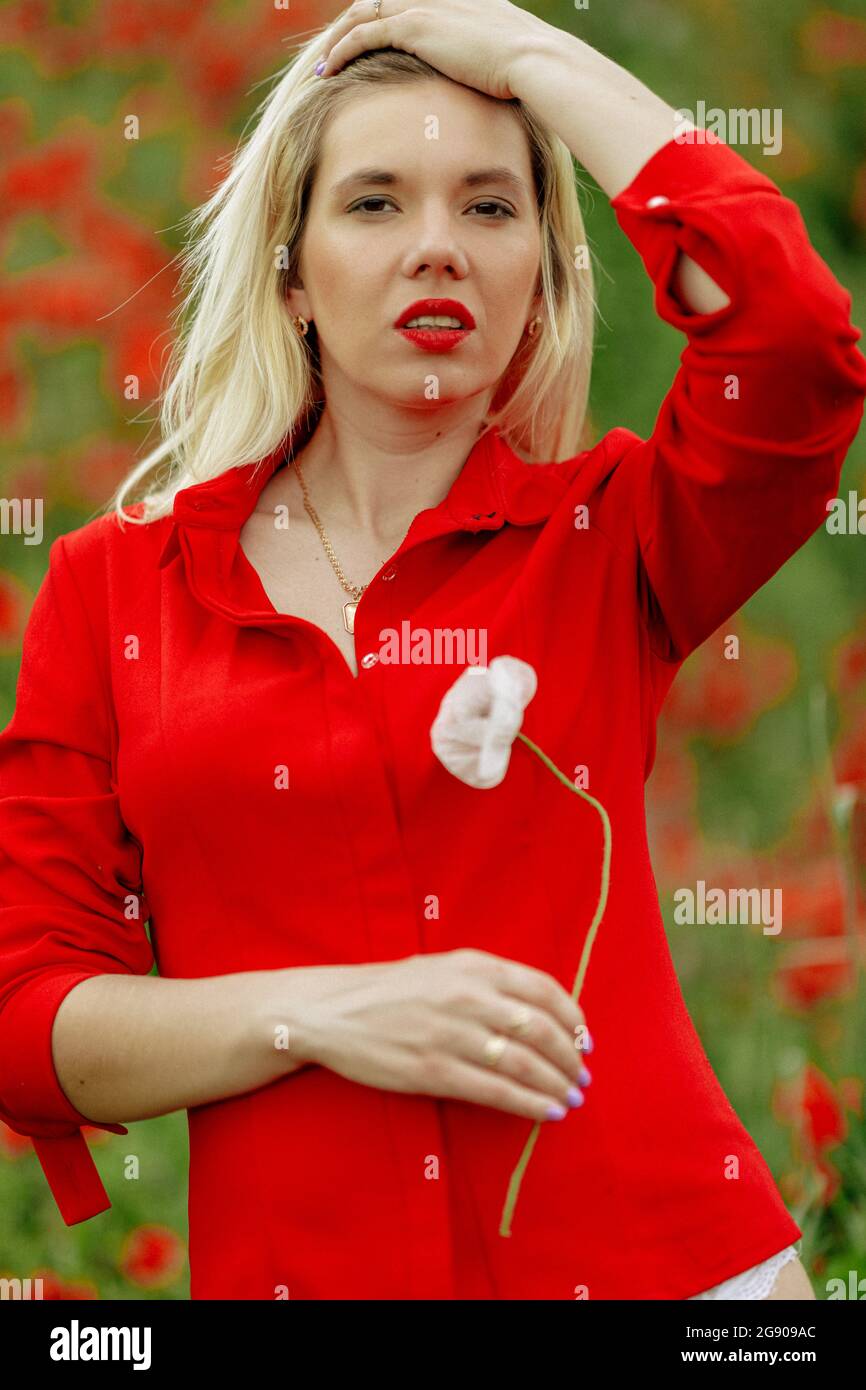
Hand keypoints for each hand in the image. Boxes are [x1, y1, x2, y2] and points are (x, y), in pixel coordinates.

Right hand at [290, 948, 592, 1121]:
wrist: (333, 1011)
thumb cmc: (392, 990)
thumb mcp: (443, 968)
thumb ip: (489, 983)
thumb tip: (542, 1012)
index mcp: (475, 966)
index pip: (543, 989)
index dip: (573, 1019)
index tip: (585, 1041)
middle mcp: (469, 996)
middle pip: (541, 1030)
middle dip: (570, 1059)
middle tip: (582, 1078)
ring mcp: (452, 1034)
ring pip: (524, 1064)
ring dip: (556, 1085)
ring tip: (570, 1099)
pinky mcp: (434, 1071)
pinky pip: (495, 1091)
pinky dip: (529, 1104)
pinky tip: (546, 1112)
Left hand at [315, 0, 547, 100]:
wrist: (533, 59)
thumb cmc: (529, 69)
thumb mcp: (508, 58)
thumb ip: (491, 60)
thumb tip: (495, 86)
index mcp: (456, 0)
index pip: (405, 2)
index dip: (381, 19)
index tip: (365, 43)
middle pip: (377, 2)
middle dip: (351, 26)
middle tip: (333, 53)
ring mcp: (424, 7)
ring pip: (362, 13)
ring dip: (337, 39)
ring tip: (323, 65)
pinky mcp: (415, 26)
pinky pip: (363, 34)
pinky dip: (341, 51)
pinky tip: (328, 70)